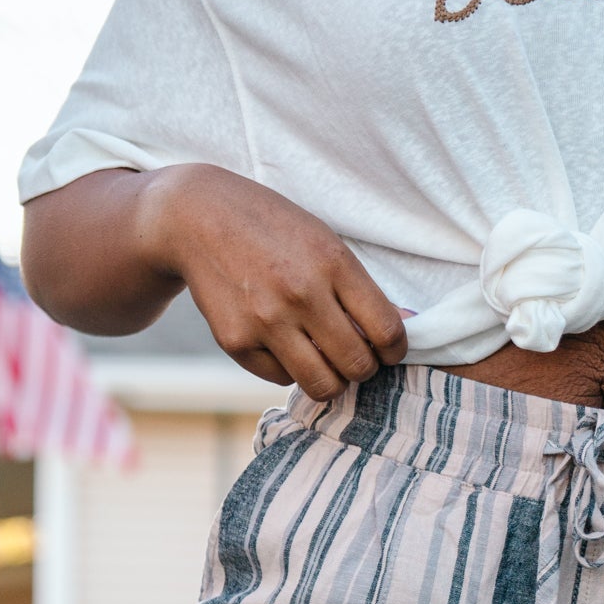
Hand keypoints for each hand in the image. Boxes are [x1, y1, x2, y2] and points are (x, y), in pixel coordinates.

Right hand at [21, 164, 406, 399]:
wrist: (197, 217)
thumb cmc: (273, 229)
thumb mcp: (324, 241)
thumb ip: (362, 288)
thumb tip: (406, 329)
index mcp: (332, 262)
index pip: (388, 332)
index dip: (395, 350)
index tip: (387, 348)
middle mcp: (300, 293)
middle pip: (358, 367)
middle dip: (363, 368)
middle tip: (353, 354)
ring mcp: (266, 321)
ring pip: (323, 386)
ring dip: (331, 378)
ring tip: (324, 358)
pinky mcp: (236, 342)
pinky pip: (282, 379)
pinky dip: (289, 369)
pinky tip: (283, 342)